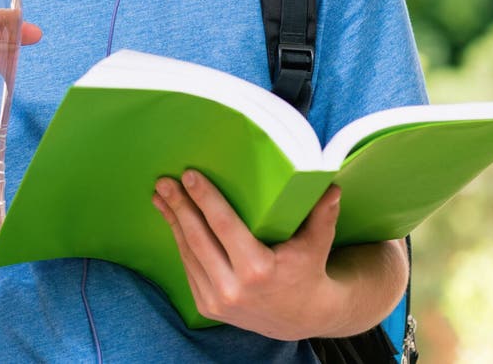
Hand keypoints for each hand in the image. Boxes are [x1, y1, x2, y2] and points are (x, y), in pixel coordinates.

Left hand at [152, 172, 346, 339]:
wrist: (302, 317)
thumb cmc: (308, 270)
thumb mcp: (317, 243)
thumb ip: (322, 214)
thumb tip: (331, 184)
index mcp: (258, 269)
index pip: (223, 224)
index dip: (204, 198)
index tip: (189, 175)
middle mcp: (233, 288)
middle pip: (198, 237)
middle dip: (179, 206)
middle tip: (164, 180)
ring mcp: (217, 300)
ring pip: (188, 252)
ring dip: (172, 221)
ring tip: (161, 196)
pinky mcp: (208, 306)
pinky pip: (189, 267)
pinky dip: (179, 241)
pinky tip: (172, 220)